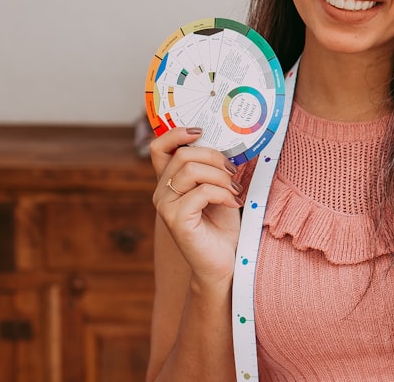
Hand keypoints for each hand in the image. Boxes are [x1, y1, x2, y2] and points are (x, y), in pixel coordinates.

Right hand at [150, 128, 242, 286]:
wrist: (223, 261)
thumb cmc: (221, 224)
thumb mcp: (218, 187)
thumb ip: (211, 166)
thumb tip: (224, 139)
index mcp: (169, 181)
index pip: (159, 147)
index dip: (176, 133)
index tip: (201, 131)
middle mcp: (161, 192)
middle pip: (183, 154)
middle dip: (215, 158)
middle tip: (233, 172)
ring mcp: (165, 206)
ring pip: (191, 170)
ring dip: (221, 177)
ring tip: (234, 190)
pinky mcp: (175, 220)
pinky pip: (201, 192)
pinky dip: (223, 194)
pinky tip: (233, 203)